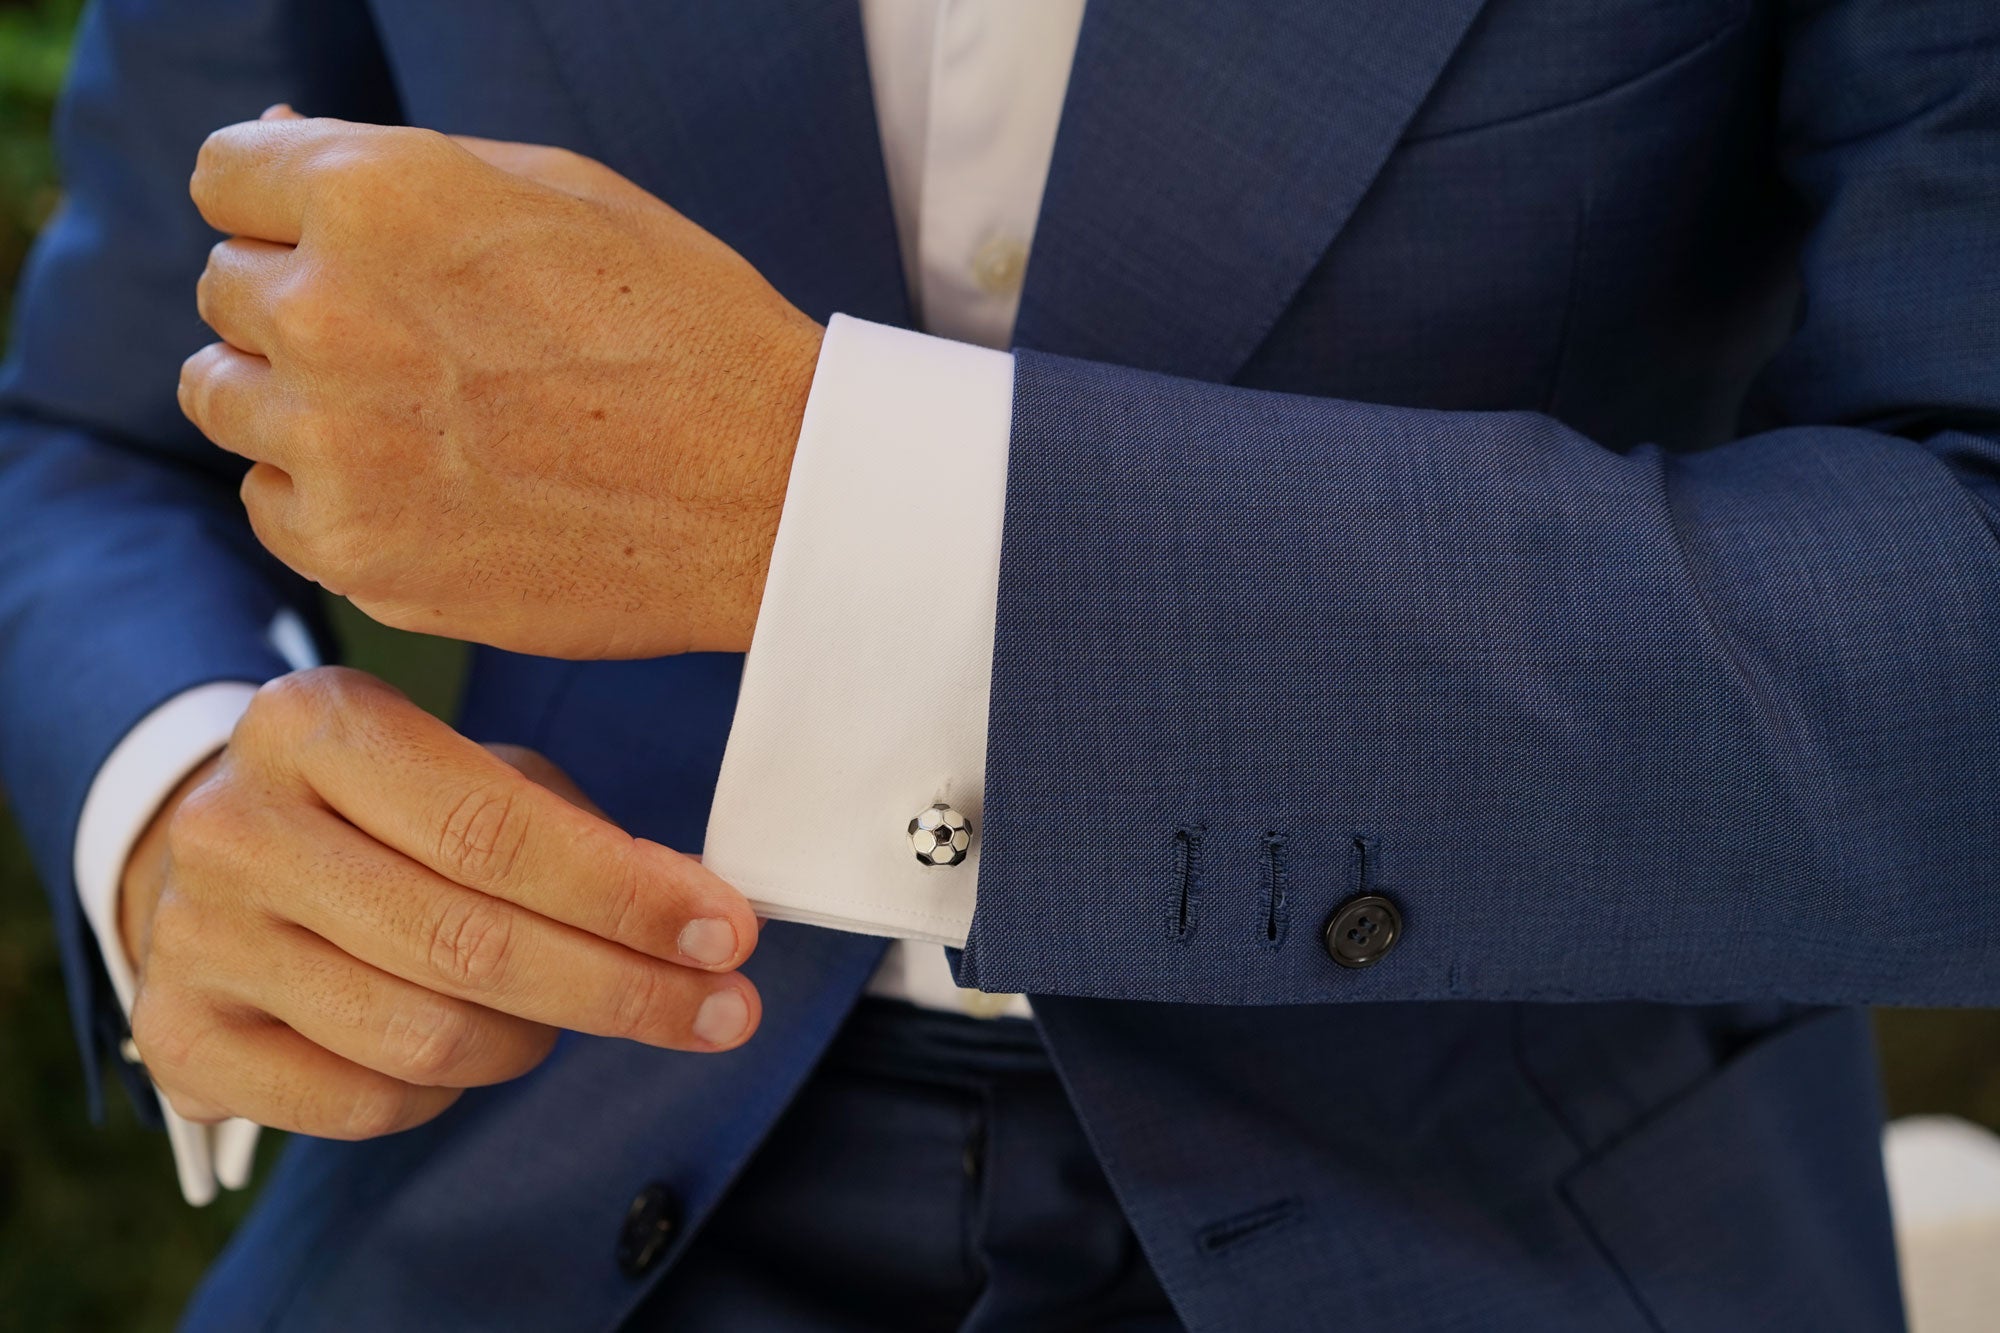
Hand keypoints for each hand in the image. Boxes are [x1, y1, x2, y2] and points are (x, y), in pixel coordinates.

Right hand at [118, 667, 761, 1138]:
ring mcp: (197, 938)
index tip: (729, 934)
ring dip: (534, 1040)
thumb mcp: (476, 773)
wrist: (229, 859)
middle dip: (624, 987)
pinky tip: (471, 1047)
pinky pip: (363, 1104)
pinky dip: (445, 1093)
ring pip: (423, 1036)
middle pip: (468, 942)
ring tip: (568, 1013)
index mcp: (315, 725)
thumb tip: (692, 914)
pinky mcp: (182, 1038)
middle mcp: (237, 827)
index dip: (626, 895)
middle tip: (725, 1010)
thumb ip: (577, 832)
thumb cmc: (390, 812)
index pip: (493, 829)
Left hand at [178, 109, 822, 658]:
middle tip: (419, 344)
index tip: (347, 246)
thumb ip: (395, 164)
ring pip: (221, 396)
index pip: (225, 178)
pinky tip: (423, 487)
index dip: (289, 208)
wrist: (775, 493)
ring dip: (294, 398)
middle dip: (302, 303)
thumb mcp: (556, 190)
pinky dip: (323, 494)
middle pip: (225, 291)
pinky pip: (268, 504)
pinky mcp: (356, 555)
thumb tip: (271, 143)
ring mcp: (335, 448)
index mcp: (377, 195)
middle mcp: (330, 315)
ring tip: (414, 416)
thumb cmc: (685, 326)